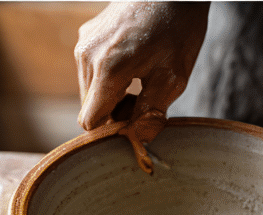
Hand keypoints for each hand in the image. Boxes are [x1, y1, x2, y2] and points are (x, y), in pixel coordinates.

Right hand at [76, 1, 208, 141]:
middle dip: (113, 113)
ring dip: (111, 96)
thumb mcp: (173, 76)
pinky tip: (131, 65)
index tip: (131, 125)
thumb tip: (139, 142)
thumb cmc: (178, 24)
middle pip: (90, 108)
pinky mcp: (87, 36)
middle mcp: (88, 56)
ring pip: (90, 92)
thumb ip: (151, 115)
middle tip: (143, 100)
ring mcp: (84, 44)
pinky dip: (107, 78)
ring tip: (139, 80)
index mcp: (107, 69)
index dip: (110, 131)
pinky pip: (90, 72)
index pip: (90, 122)